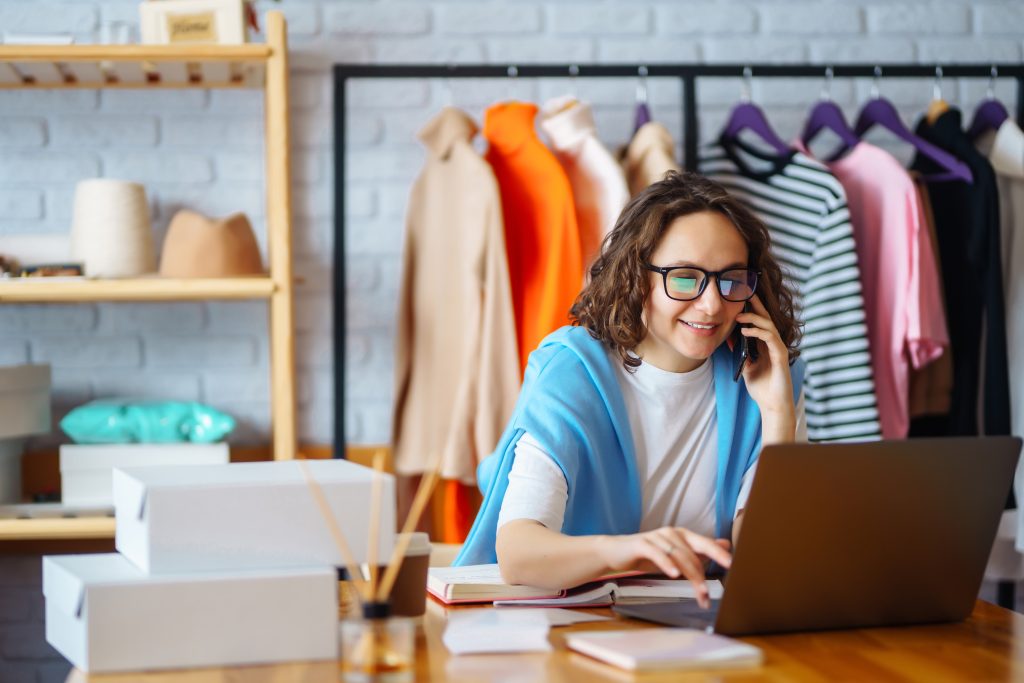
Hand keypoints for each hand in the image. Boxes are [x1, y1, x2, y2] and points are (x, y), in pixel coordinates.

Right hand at [597, 527, 731, 607]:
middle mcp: (672, 533)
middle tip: (708, 595)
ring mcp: (656, 537)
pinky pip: (657, 554)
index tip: (733, 566)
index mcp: (682, 535)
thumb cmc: (648, 554)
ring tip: (698, 594)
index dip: (718, 554)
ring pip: (678, 556)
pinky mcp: (642, 544)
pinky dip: (667, 564)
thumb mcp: (676, 553)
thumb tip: (725, 545)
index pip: (705, 543)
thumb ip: (699, 550)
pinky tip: (674, 575)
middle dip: (702, 575)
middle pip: (693, 553)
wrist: (616, 551)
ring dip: (689, 576)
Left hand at [736, 294, 794, 420]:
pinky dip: (758, 332)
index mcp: (766, 346)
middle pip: (766, 319)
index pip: (759, 323)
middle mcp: (774, 344)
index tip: (739, 299)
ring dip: (753, 318)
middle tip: (744, 294)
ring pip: (768, 326)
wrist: (772, 405)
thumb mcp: (746, 367)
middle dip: (756, 306)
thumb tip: (730, 339)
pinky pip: (770, 338)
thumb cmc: (761, 388)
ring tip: (738, 316)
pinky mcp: (781, 356)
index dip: (751, 310)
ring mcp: (779, 349)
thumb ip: (741, 353)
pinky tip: (745, 331)